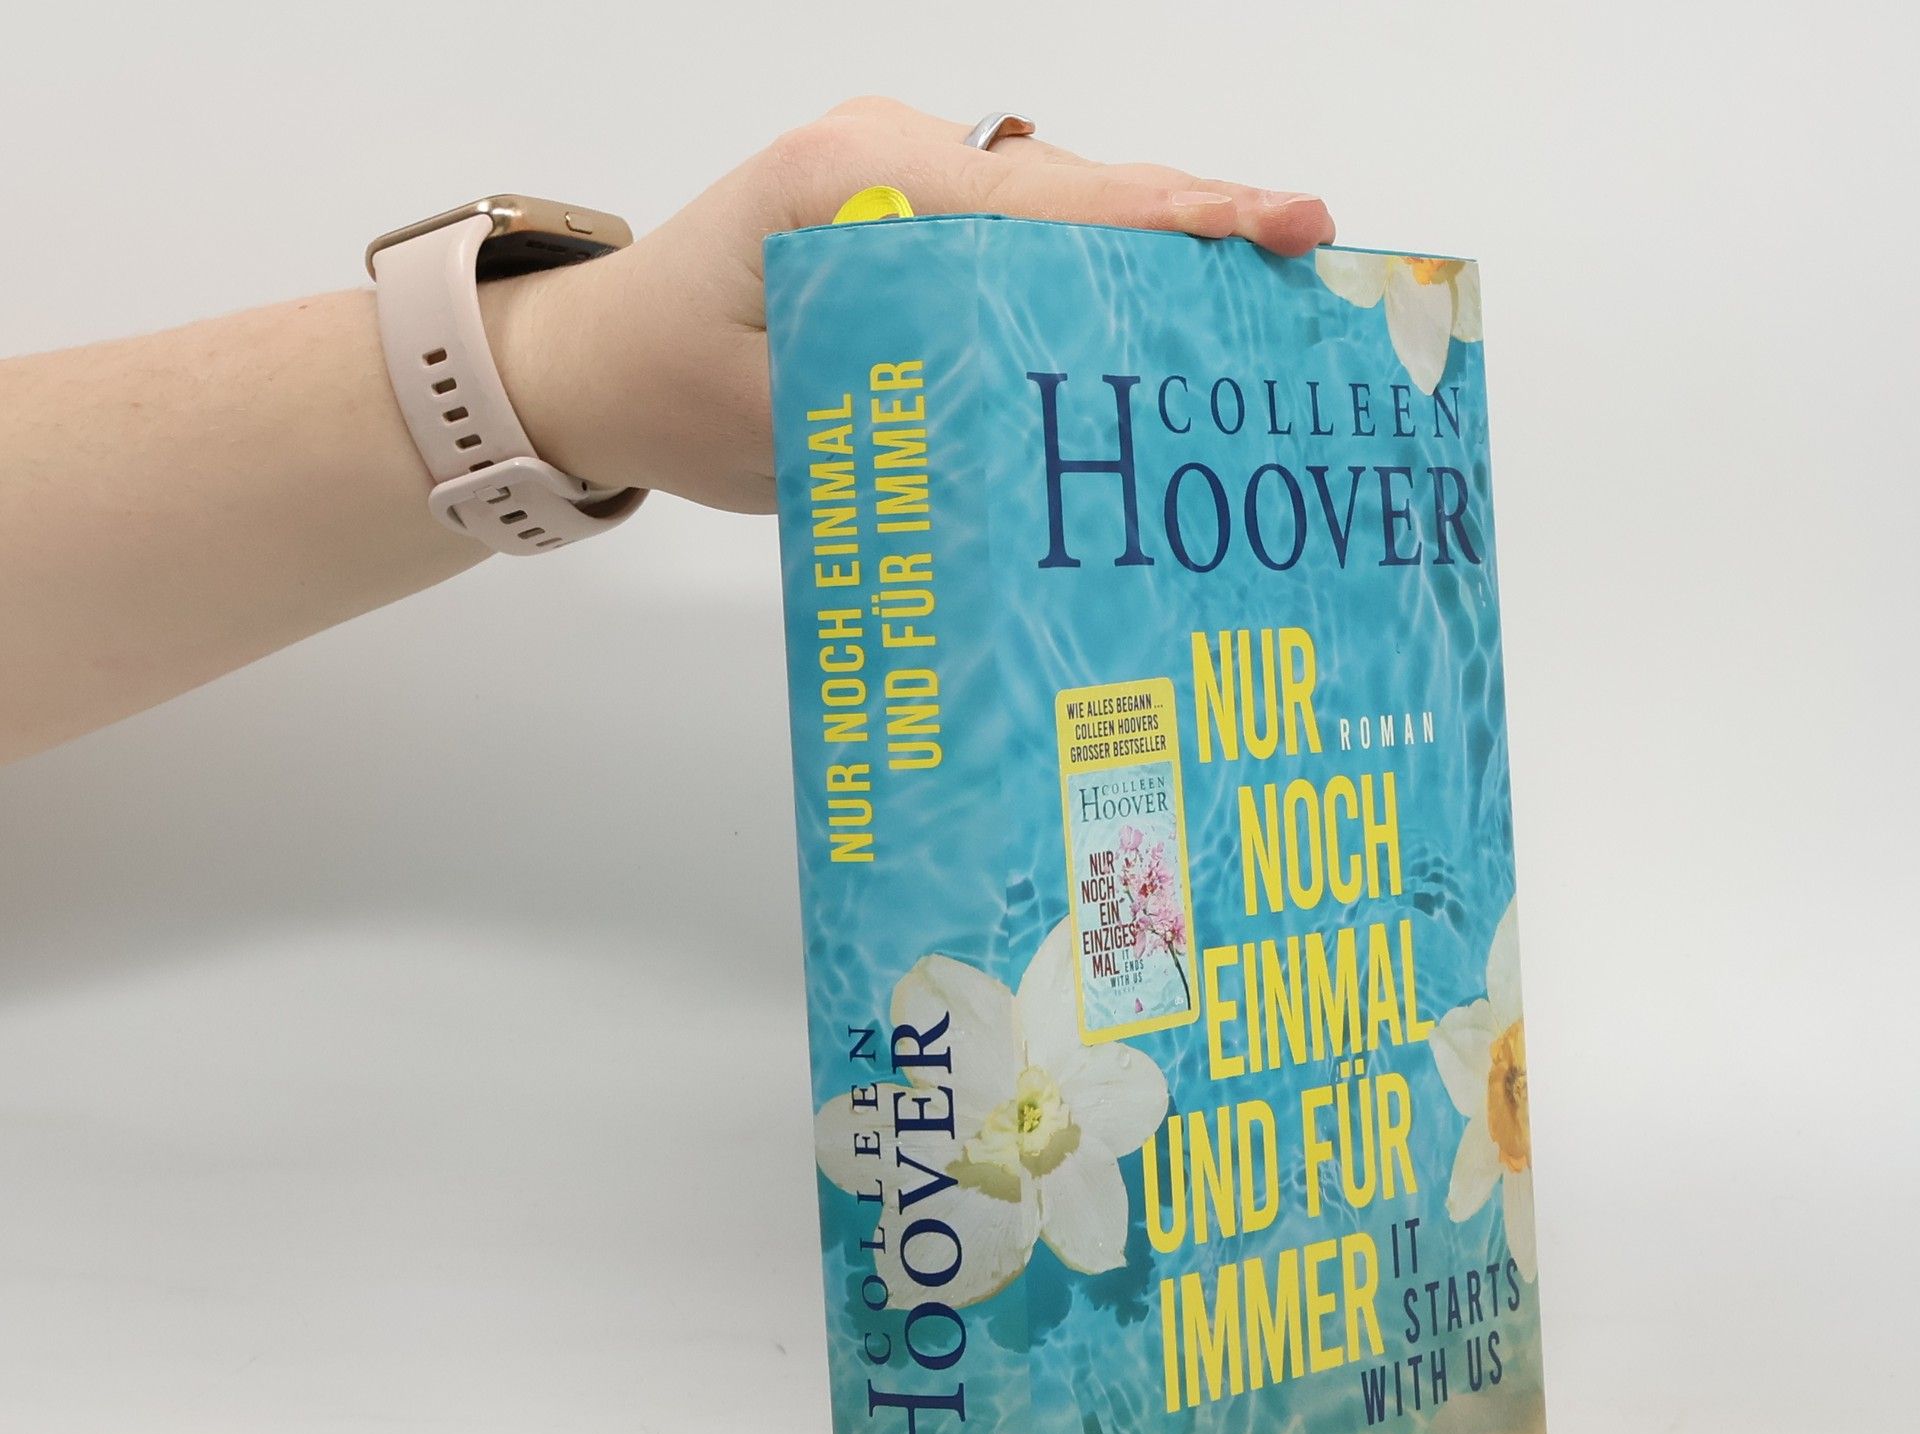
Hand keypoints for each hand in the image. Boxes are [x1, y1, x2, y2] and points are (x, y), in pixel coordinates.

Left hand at [489, 97, 1335, 513]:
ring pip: (1055, 202)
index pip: (1040, 199)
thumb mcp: (775, 420)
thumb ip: (899, 404)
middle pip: (1070, 184)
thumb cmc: (664, 387)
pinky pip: (1020, 229)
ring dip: (1150, 246)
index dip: (1168, 216)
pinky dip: (1091, 267)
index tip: (1277, 227)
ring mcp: (899, 173)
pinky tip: (1156, 308)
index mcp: (850, 180)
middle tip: (1306, 258)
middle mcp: (888, 152)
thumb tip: (1035, 422)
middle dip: (1191, 222)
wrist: (595, 363)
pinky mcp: (905, 211)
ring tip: (1260, 288)